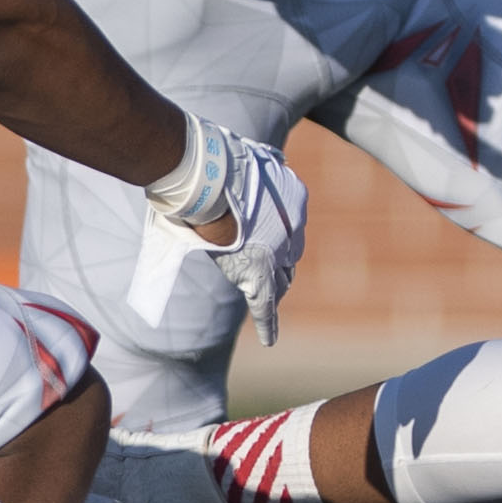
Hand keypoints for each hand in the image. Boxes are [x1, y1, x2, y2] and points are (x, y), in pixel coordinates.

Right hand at [155, 120, 309, 344]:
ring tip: (267, 302)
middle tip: (272, 274)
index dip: (279, 237)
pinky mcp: (260, 274)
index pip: (290, 226)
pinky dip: (268, 322)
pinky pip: (266, 305)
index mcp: (292, 196)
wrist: (207, 177)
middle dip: (281, 264)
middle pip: (290, 254)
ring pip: (281, 279)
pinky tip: (270, 338)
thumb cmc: (213, 167)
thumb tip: (242, 168)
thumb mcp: (241, 164)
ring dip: (274, 289)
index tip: (267, 240)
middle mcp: (294, 226)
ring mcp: (279, 252)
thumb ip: (248, 171)